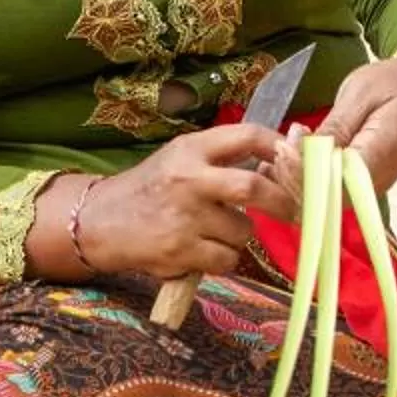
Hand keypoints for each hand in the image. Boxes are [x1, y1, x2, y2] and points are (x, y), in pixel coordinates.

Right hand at [57, 123, 302, 280]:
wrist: (99, 222)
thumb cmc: (150, 189)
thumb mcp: (181, 158)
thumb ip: (223, 158)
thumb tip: (283, 159)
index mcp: (191, 149)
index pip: (248, 136)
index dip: (281, 147)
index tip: (297, 160)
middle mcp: (189, 179)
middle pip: (254, 188)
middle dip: (282, 202)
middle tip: (292, 211)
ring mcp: (184, 217)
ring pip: (244, 231)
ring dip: (242, 236)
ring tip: (219, 233)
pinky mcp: (180, 251)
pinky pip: (227, 259)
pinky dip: (226, 259)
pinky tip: (205, 252)